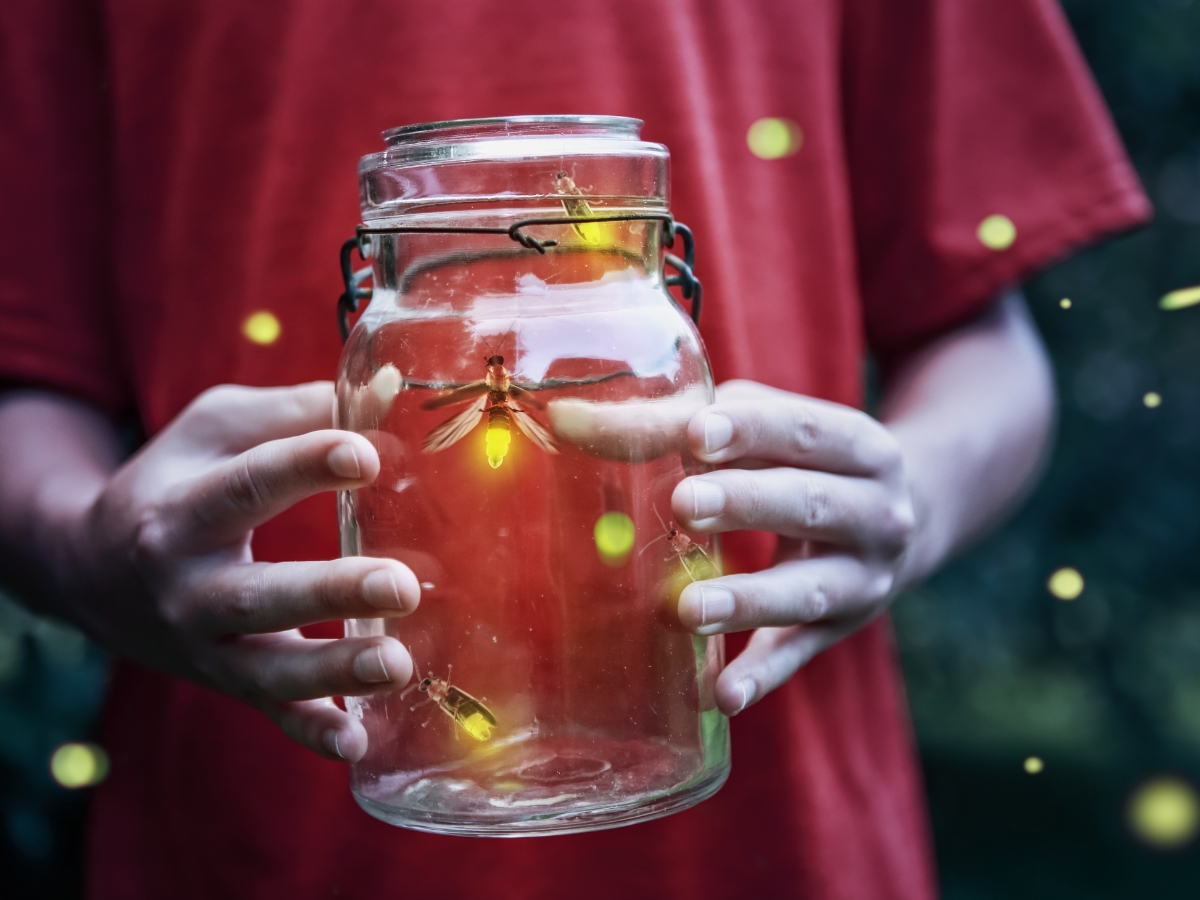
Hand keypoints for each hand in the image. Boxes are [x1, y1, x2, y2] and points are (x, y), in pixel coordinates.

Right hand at [64, 383, 417, 761]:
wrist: (89, 567)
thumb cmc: (177, 480)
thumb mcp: (217, 430)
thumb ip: (298, 412)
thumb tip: (389, 390)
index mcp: (182, 508)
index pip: (247, 485)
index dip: (305, 466)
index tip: (366, 454)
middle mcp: (184, 585)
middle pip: (256, 595)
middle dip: (329, 593)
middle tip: (401, 586)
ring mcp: (199, 644)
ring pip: (264, 668)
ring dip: (332, 671)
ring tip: (398, 664)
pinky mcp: (220, 679)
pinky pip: (266, 714)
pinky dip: (308, 731)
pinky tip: (357, 740)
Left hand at [671, 380, 915, 715]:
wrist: (898, 519)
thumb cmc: (800, 460)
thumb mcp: (764, 429)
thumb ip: (682, 422)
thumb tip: (568, 420)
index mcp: (860, 445)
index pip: (805, 430)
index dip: (752, 430)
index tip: (697, 434)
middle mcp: (877, 512)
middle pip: (811, 505)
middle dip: (747, 504)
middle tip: (684, 504)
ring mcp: (865, 579)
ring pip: (808, 590)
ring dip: (749, 601)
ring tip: (689, 609)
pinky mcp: (840, 630)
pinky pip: (798, 655)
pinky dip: (763, 676)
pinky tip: (723, 694)